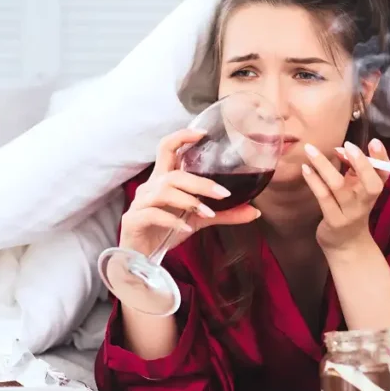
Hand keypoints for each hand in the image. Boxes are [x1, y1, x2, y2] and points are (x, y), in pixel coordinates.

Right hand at [120, 128, 260, 257]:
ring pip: (164, 191)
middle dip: (199, 182)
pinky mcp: (134, 219)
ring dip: (189, 201)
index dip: (182, 136)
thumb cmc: (165, 231)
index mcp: (163, 179)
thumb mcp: (197, 220)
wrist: (140, 257)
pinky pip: (153, 214)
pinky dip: (172, 220)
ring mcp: (140, 202)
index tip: (204, 134)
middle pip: (173, 173)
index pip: (167, 148)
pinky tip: (187, 228)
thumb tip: (255, 212)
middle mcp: (150, 186)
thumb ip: (222, 214)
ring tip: (207, 213)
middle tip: (223, 193)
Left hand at [302, 139, 389, 251]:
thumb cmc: (350, 209)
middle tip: (346, 145)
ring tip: (311, 150)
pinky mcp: (333, 221)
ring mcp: (350, 213)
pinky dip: (314, 181)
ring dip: (324, 166)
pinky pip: (323, 197)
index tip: (374, 142)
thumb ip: (352, 169)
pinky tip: (305, 169)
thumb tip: (340, 149)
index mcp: (373, 191)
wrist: (346, 244)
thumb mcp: (356, 188)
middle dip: (360, 163)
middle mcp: (365, 202)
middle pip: (370, 183)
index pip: (384, 173)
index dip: (382, 158)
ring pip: (339, 187)